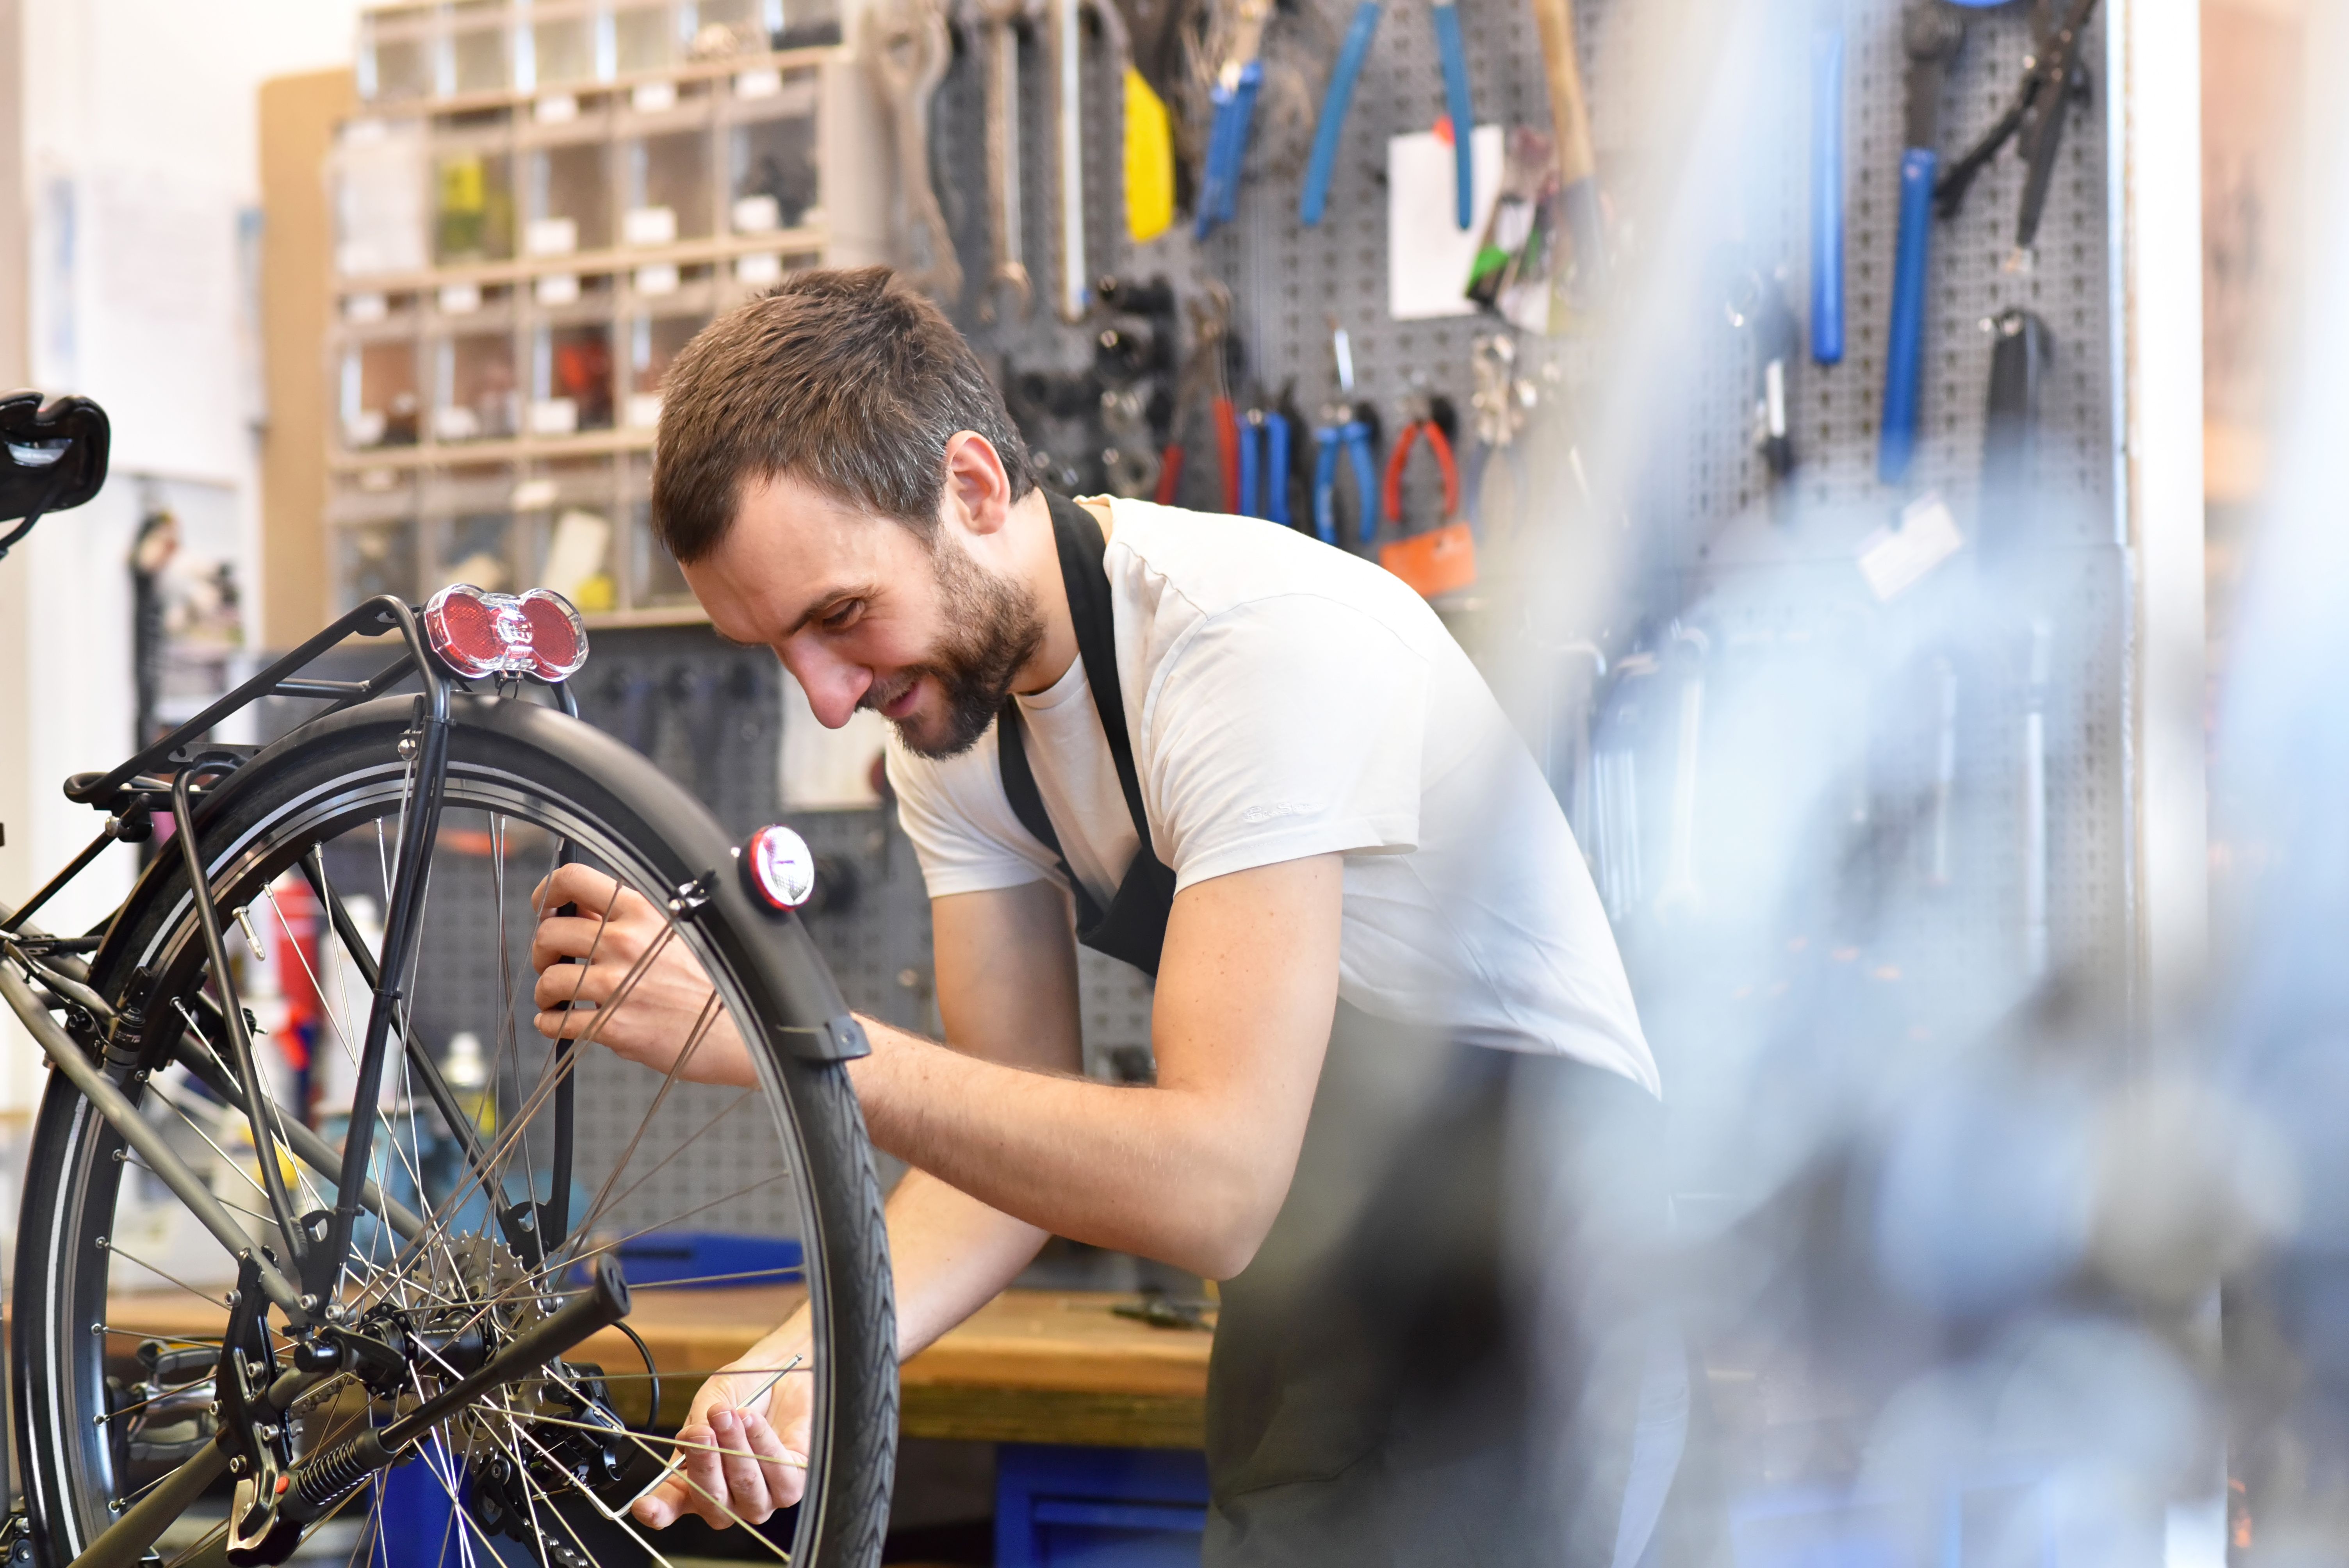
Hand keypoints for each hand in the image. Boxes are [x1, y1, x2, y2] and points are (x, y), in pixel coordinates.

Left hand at [528, 864, 754, 1085]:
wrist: (736, 1032)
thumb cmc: (711, 986)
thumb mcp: (674, 933)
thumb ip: (628, 919)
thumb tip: (582, 909)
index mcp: (641, 912)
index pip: (574, 881)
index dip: (545, 892)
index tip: (543, 907)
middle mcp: (625, 942)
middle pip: (549, 931)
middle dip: (540, 950)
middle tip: (550, 964)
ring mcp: (617, 984)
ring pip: (548, 979)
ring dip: (543, 992)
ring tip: (554, 1001)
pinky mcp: (613, 1025)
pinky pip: (557, 1022)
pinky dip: (548, 1025)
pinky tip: (557, 1025)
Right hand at [634, 1345, 814, 1528]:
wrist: (783, 1371)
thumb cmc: (743, 1392)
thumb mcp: (710, 1402)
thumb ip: (699, 1426)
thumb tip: (692, 1439)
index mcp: (696, 1483)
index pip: (673, 1507)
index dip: (658, 1510)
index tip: (644, 1506)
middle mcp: (729, 1499)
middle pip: (712, 1501)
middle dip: (705, 1464)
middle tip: (702, 1432)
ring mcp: (762, 1496)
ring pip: (746, 1487)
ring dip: (735, 1449)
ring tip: (730, 1415)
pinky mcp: (794, 1483)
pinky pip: (779, 1473)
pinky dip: (762, 1444)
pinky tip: (752, 1421)